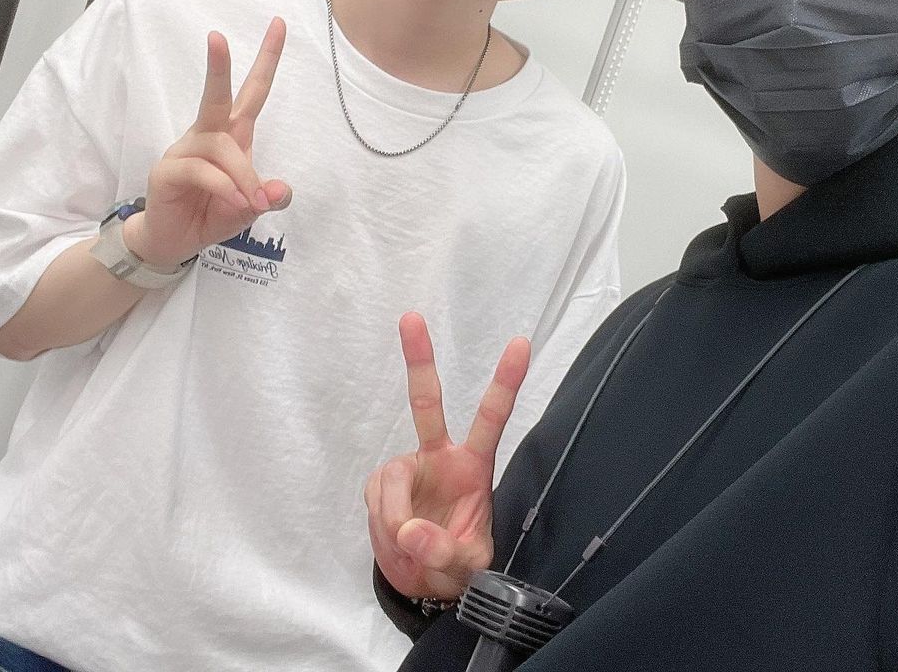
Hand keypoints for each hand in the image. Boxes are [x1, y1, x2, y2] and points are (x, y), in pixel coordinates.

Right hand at [124, 19, 290, 268]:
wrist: (175, 241)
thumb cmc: (215, 213)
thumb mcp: (251, 207)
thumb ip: (269, 197)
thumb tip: (280, 190)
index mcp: (233, 134)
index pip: (253, 91)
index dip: (267, 60)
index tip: (279, 24)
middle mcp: (208, 135)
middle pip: (217, 96)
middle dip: (219, 66)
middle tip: (216, 36)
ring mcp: (185, 150)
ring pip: (221, 147)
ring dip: (241, 174)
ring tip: (249, 200)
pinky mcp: (167, 170)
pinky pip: (201, 171)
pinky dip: (223, 187)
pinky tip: (233, 201)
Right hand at [366, 312, 530, 600]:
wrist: (423, 580)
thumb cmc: (457, 561)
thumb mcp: (467, 566)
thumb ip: (446, 552)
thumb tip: (411, 532)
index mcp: (473, 465)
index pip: (492, 418)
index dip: (506, 382)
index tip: (521, 343)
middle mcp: (439, 456)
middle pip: (426, 403)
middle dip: (419, 360)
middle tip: (412, 317)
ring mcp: (407, 468)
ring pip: (391, 481)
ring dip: (395, 522)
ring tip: (410, 550)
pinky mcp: (381, 485)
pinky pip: (376, 504)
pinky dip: (384, 530)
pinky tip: (396, 544)